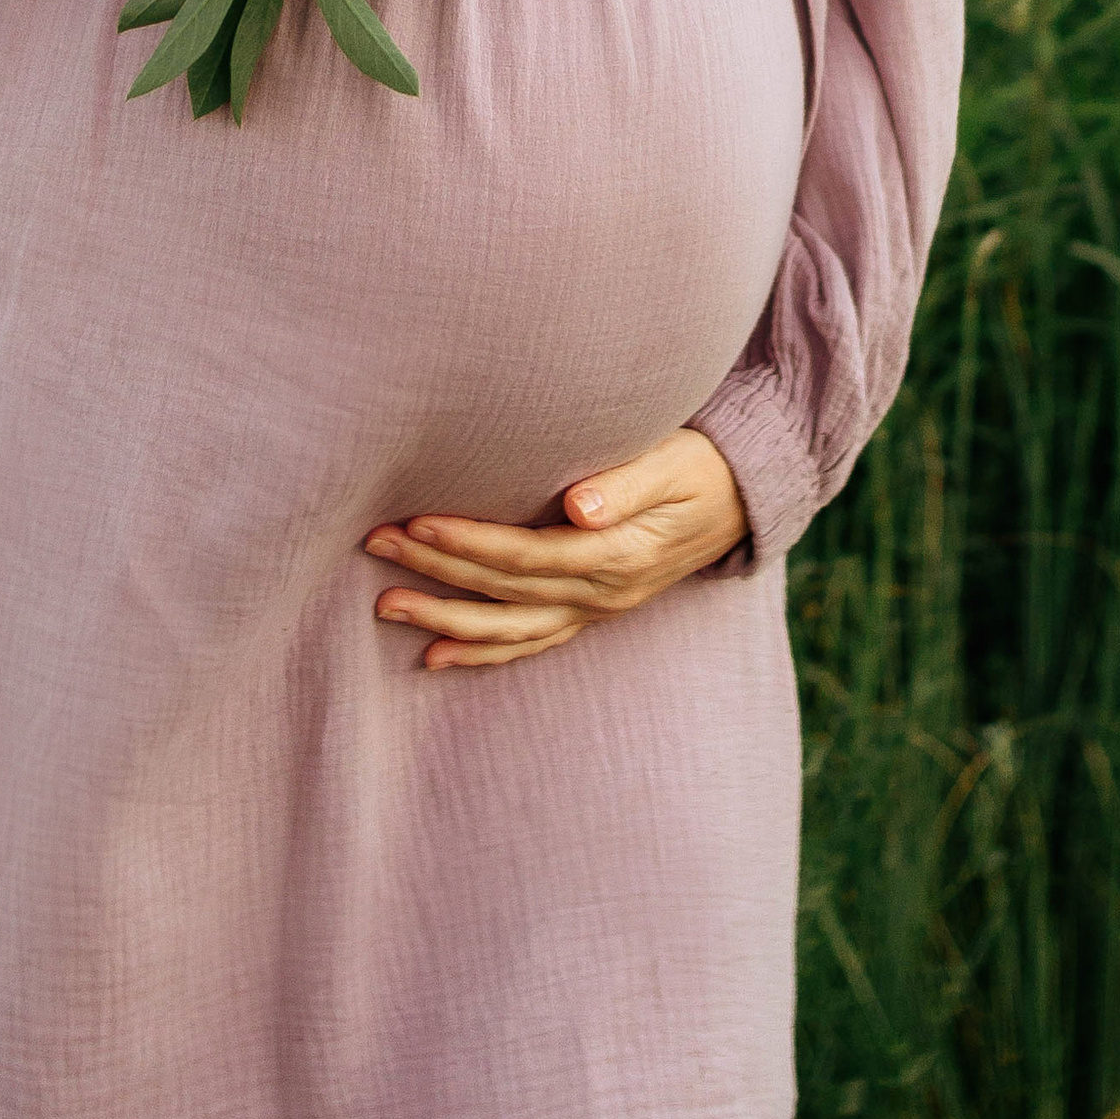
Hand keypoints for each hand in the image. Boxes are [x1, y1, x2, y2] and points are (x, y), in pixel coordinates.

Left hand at [362, 427, 749, 670]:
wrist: (743, 499)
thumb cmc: (703, 466)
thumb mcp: (675, 463)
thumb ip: (629, 482)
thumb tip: (579, 505)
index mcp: (615, 554)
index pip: (527, 555)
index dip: (470, 544)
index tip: (418, 524)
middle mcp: (600, 592)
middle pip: (504, 592)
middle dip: (436, 574)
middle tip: (376, 547)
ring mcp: (595, 609)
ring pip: (508, 629)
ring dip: (444, 620)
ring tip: (385, 608)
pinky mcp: (591, 612)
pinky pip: (529, 643)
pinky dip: (481, 653)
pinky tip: (435, 655)